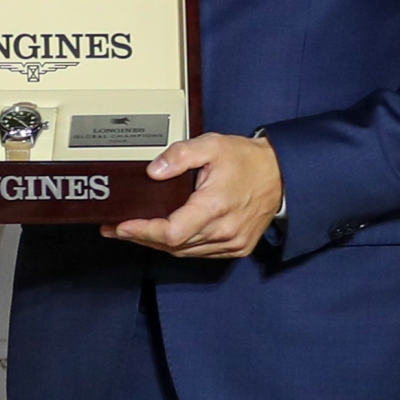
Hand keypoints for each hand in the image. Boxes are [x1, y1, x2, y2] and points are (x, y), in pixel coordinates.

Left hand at [106, 131, 282, 258]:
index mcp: (215, 206)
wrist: (282, 175)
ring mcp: (232, 242)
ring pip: (185, 252)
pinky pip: (200, 253)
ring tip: (134, 232)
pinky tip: (165, 236)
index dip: (143, 232)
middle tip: (116, 228)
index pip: (172, 232)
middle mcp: (224, 231)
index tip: (121, 226)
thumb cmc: (247, 160)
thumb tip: (153, 171)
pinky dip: (180, 246)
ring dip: (158, 244)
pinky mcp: (237, 247)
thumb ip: (180, 155)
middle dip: (142, 237)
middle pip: (174, 245)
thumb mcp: (211, 145)